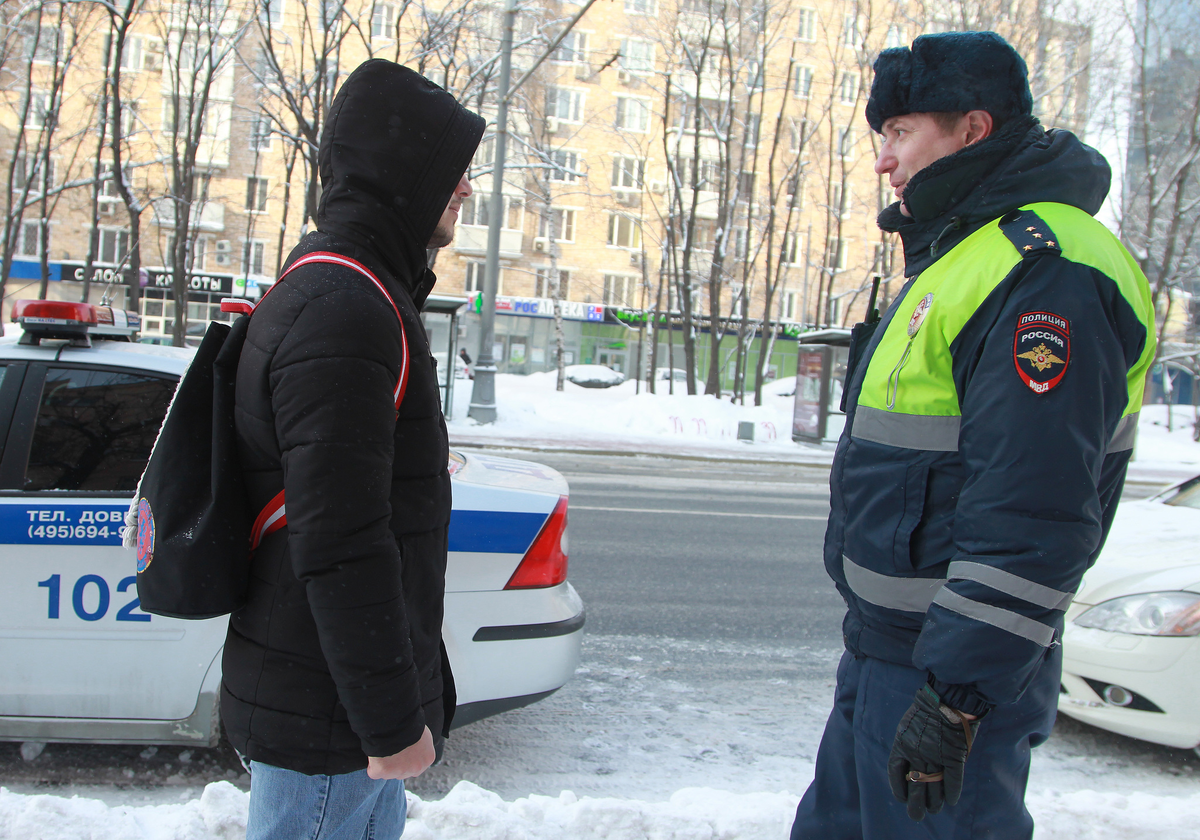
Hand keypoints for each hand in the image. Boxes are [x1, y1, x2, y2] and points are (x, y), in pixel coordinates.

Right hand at [367, 726, 434, 779]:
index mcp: (428, 758)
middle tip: (391, 749)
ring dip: (384, 765)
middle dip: (396, 765)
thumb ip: (421, 746)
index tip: (401, 750)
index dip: (406, 758)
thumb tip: (415, 748)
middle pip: (403, 772)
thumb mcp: (423, 733)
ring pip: (389, 774)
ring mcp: (400, 772)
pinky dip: (372, 765)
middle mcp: (416, 768)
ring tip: (383, 748)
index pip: (416, 766)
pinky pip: (374, 772)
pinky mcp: (383, 772)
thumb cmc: (408, 722)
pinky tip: (374, 754)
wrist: (394, 720)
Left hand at [887, 685, 980, 821]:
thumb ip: (909, 744)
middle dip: (915, 803)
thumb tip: (910, 763)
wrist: (948, 698)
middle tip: (916, 816)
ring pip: (933, 787)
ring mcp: (936, 756)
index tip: (902, 798)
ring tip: (934, 811)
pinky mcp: (954, 757)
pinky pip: (952, 780)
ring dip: (934, 801)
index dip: (898, 787)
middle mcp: (917, 753)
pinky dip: (952, 792)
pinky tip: (951, 801)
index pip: (895, 772)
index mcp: (902, 743)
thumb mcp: (909, 725)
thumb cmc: (928, 709)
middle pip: (914, 785)